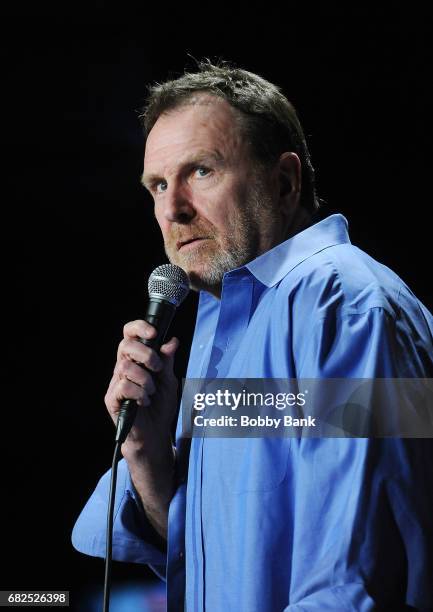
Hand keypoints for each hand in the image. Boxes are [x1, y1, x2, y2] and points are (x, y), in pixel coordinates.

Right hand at [104, 319, 178, 461]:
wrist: (155, 433)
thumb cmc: (160, 406)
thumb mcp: (169, 380)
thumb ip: (168, 361)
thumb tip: (171, 341)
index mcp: (136, 359)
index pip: (130, 334)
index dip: (139, 327)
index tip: (154, 333)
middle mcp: (123, 368)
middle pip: (125, 345)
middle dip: (146, 354)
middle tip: (157, 369)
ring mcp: (116, 383)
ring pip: (125, 366)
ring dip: (145, 379)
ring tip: (151, 391)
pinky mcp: (112, 399)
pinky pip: (123, 386)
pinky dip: (139, 393)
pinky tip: (144, 401)